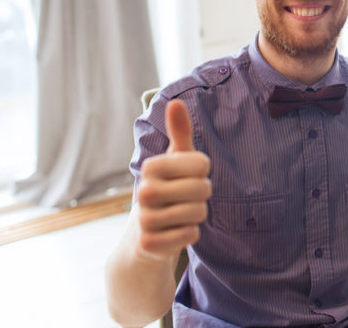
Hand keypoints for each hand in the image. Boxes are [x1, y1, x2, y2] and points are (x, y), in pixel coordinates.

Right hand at [135, 99, 211, 259]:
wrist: (144, 235)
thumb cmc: (168, 189)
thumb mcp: (175, 160)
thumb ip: (179, 133)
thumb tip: (175, 101)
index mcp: (151, 167)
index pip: (202, 164)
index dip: (202, 172)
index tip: (187, 176)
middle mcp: (144, 191)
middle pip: (203, 189)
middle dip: (203, 195)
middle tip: (186, 198)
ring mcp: (145, 219)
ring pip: (198, 213)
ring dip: (196, 216)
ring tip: (180, 214)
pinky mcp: (150, 244)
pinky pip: (190, 236)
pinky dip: (189, 234)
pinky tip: (175, 232)